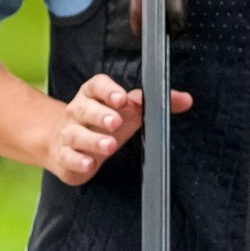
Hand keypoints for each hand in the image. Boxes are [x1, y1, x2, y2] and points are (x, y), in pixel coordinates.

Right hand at [43, 74, 192, 185]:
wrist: (63, 143)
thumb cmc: (102, 123)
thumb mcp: (127, 111)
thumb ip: (154, 104)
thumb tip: (186, 100)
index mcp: (93, 95)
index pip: (97, 86)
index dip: (109, 91)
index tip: (122, 99)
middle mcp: (78, 112)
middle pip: (85, 109)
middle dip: (101, 115)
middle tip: (116, 122)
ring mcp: (68, 134)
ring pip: (77, 134)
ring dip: (93, 140)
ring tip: (109, 145)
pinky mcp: (64, 155)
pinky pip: (68, 156)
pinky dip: (78, 160)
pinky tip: (89, 164)